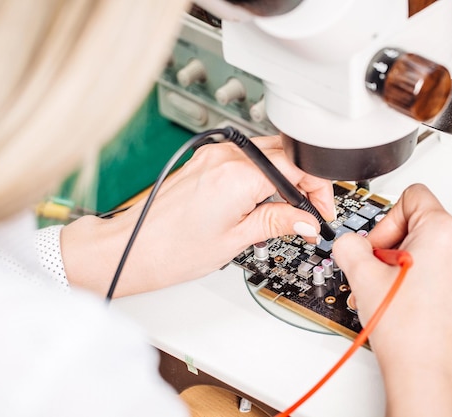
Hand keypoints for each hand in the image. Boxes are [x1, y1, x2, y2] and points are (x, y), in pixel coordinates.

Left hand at [61, 135, 333, 296]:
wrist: (132, 247)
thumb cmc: (172, 249)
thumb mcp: (236, 240)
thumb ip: (277, 222)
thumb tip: (307, 220)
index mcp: (237, 175)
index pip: (298, 168)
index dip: (317, 190)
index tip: (319, 212)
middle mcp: (226, 157)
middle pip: (286, 156)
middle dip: (304, 182)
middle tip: (308, 212)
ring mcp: (213, 155)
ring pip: (267, 154)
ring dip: (283, 178)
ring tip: (283, 210)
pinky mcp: (204, 159)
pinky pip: (245, 158)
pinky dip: (261, 175)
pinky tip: (259, 199)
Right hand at [332, 184, 451, 416]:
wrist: (430, 378)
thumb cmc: (408, 334)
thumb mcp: (362, 278)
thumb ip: (349, 246)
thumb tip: (349, 242)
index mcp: (443, 233)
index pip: (413, 196)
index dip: (388, 220)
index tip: (379, 246)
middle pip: (423, 226)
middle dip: (395, 246)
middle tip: (379, 274)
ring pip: (436, 252)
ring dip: (410, 266)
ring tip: (392, 294)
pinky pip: (450, 275)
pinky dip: (428, 283)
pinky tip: (410, 307)